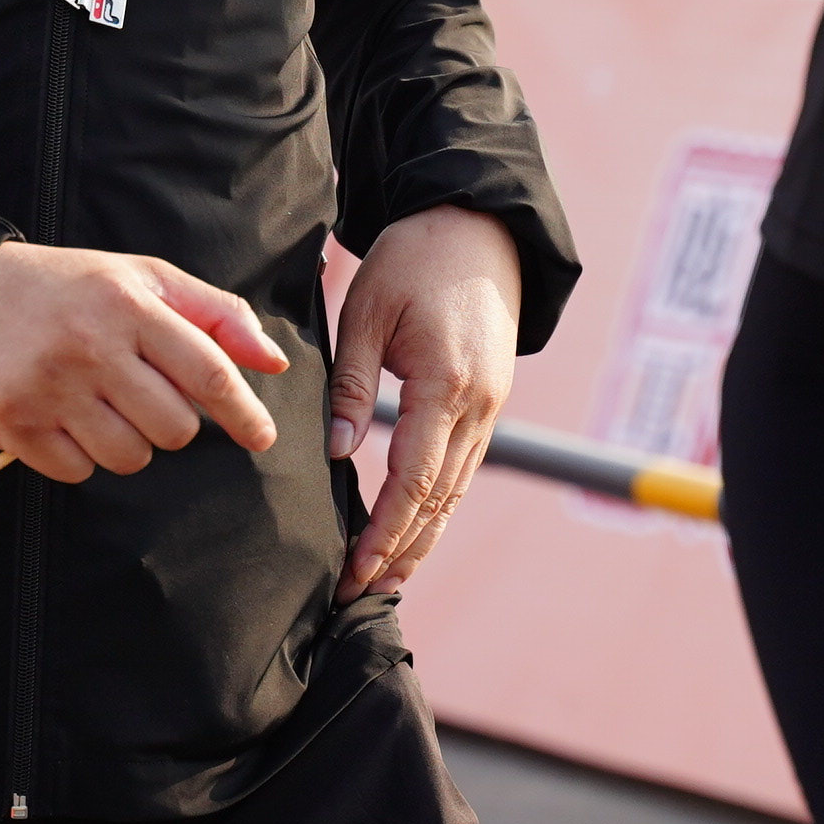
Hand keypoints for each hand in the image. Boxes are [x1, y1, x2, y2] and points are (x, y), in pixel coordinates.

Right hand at [0, 243, 288, 482]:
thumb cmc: (66, 286)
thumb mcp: (141, 278)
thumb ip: (213, 314)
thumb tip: (274, 361)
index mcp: (128, 305)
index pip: (209, 373)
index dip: (245, 413)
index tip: (262, 437)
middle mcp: (90, 347)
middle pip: (175, 428)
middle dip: (172, 422)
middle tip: (143, 396)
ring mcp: (49, 390)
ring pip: (130, 457)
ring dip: (128, 442)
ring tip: (100, 405)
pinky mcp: (13, 424)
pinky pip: (78, 471)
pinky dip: (80, 456)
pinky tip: (63, 419)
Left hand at [329, 205, 521, 600]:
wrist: (478, 228)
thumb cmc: (413, 260)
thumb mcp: (365, 312)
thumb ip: (349, 386)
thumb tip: (333, 454)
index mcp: (445, 382)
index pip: (414, 478)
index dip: (384, 531)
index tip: (354, 570)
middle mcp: (477, 406)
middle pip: (439, 501)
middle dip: (399, 553)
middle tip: (355, 595)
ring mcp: (490, 408)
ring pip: (455, 493)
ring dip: (420, 540)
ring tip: (382, 582)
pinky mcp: (489, 405)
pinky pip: (462, 470)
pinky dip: (436, 510)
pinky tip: (413, 534)